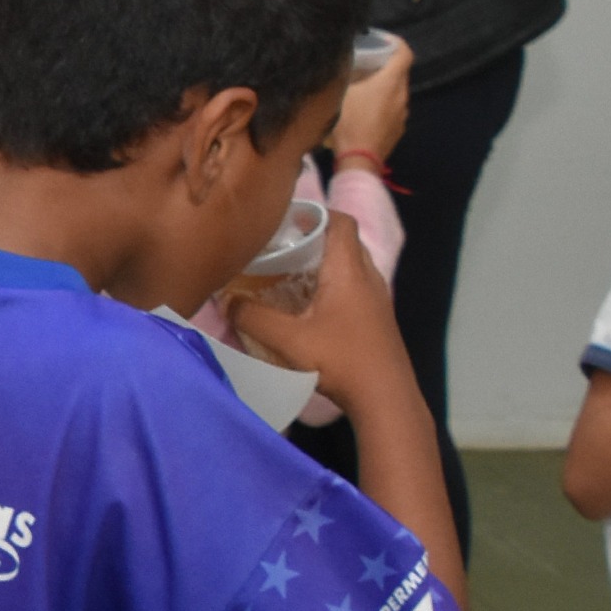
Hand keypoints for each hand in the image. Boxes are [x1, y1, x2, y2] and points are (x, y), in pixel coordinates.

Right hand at [227, 214, 418, 422]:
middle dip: (312, 238)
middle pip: (342, 240)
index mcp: (349, 270)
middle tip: (279, 247)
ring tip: (288, 273)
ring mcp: (376, 297)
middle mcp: (367, 276)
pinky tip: (307, 305)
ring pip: (349, 264)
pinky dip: (330, 283)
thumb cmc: (340, 361)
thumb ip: (252, 317)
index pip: (339, 220)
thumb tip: (224, 301)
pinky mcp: (376, 317)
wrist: (385, 398)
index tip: (283, 220)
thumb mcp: (287, 340)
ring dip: (321, 263)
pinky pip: (352, 285)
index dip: (314, 212)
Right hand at [333, 36, 412, 164]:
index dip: (394, 42)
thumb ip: (345, 74)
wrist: (359, 160)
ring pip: (396, 92)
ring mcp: (402, 114)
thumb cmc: (349, 123)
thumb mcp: (340, 93)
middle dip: (385, 65)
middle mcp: (402, 96)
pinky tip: (366, 112)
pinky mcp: (398, 129)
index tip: (379, 40)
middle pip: (399, 72)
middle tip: (364, 64)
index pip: (404, 52)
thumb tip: (344, 62)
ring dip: (383, 87)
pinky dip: (383, 105)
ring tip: (363, 89)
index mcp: (390, 82)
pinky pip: (393, 110)